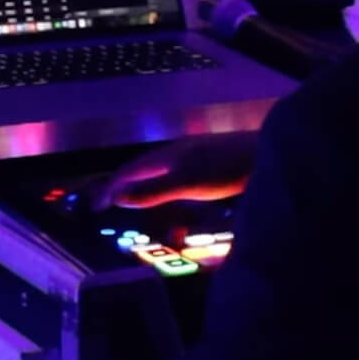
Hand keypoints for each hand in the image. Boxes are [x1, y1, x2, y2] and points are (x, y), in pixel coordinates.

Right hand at [94, 132, 258, 209]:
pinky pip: (171, 174)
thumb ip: (153, 189)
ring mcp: (192, 156)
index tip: (94, 206)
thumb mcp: (186, 182)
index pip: (128, 171)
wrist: (264, 155)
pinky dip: (157, 185)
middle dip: (120, 184)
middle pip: (139, 168)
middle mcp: (175, 152)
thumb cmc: (226, 168)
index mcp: (166, 156)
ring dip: (138, 184)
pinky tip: (168, 193)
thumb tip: (118, 196)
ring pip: (155, 170)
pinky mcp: (207, 163)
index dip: (109, 188)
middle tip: (105, 203)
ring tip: (129, 199)